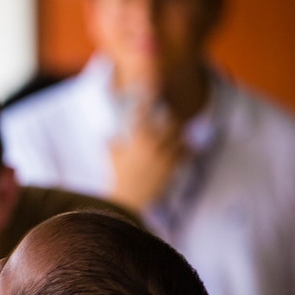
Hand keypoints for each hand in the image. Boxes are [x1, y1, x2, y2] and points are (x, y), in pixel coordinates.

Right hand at [109, 94, 186, 211]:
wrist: (128, 200)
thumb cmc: (118, 177)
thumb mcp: (112, 158)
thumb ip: (112, 144)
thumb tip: (108, 136)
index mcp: (137, 139)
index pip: (143, 114)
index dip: (146, 103)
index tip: (150, 94)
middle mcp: (154, 144)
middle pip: (170, 124)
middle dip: (171, 120)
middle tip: (171, 117)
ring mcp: (166, 155)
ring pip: (180, 138)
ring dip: (180, 134)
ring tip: (179, 132)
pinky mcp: (174, 167)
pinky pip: (186, 154)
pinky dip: (187, 149)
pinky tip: (186, 148)